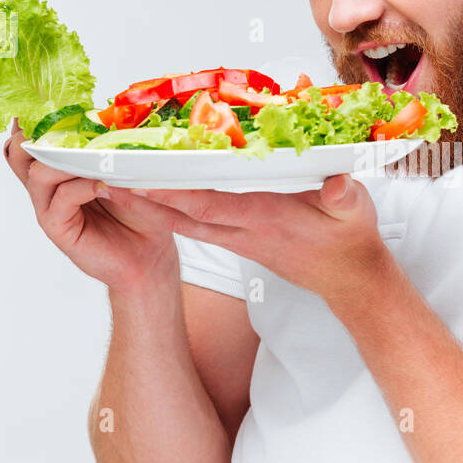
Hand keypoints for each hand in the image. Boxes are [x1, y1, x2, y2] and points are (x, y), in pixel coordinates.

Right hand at [4, 118, 180, 292]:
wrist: (149, 255)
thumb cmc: (140, 212)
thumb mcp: (127, 170)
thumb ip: (111, 147)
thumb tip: (112, 111)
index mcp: (59, 168)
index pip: (32, 138)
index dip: (33, 118)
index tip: (43, 98)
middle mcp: (48, 186)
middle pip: (20, 152)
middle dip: (35, 132)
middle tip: (57, 119)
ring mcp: (50, 207)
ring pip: (37, 173)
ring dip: (64, 158)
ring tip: (90, 155)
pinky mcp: (58, 228)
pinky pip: (60, 199)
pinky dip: (79, 186)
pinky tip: (101, 183)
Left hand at [96, 174, 391, 305]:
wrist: (351, 281)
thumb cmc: (351, 241)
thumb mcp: (355, 213)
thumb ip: (344, 197)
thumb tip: (337, 184)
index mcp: (265, 220)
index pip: (212, 207)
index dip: (177, 195)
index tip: (144, 181)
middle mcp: (244, 232)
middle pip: (184, 218)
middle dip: (145, 201)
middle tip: (106, 181)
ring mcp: (240, 239)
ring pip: (185, 223)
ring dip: (150, 207)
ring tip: (116, 186)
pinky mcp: (242, 240)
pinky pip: (196, 226)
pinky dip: (171, 211)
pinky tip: (153, 198)